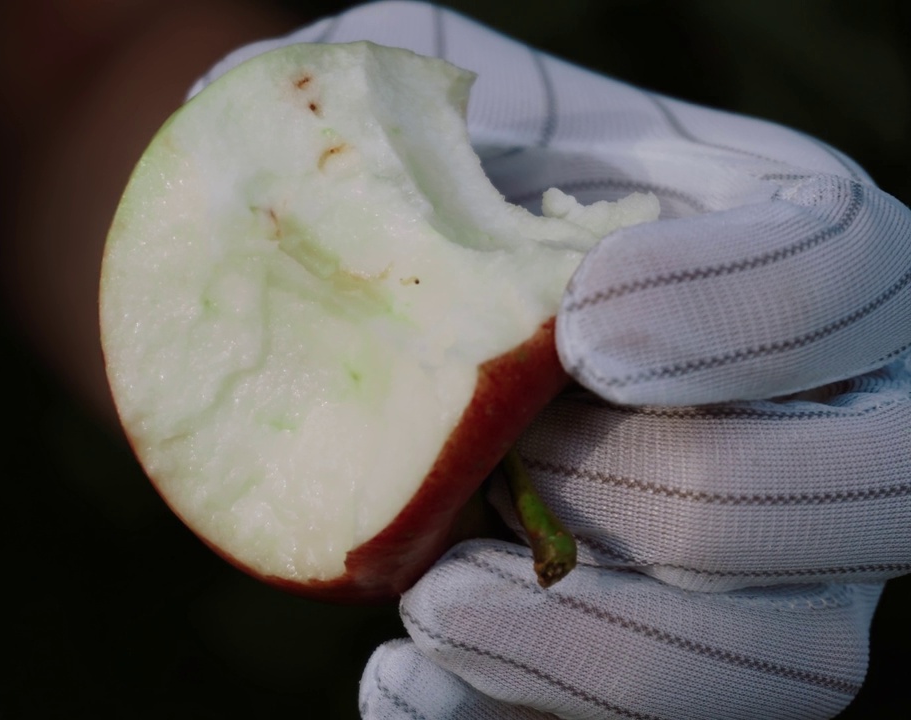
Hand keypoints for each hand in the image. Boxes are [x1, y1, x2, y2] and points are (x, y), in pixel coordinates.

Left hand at [194, 2, 910, 717]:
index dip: (750, 308)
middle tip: (521, 467)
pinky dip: (521, 719)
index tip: (582, 328)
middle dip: (691, 495)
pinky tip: (402, 679)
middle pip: (863, 489)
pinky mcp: (661, 651)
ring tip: (435, 601)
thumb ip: (382, 110)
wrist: (407, 327)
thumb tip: (276, 134)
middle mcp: (817, 411)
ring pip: (790, 655)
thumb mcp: (408, 116)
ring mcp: (765, 558)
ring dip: (613, 651)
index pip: (858, 272)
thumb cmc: (427, 202)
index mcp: (781, 242)